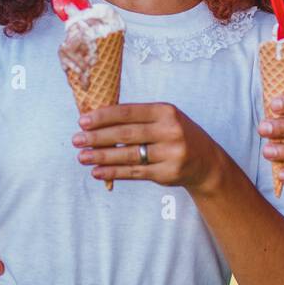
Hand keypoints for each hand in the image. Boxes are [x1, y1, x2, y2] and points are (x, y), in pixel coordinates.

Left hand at [72, 103, 225, 191]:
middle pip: (126, 134)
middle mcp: (170, 131)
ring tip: (82, 157)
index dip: (104, 116)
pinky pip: (135, 172)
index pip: (129, 112)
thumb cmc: (176, 134)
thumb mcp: (164, 118)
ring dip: (102, 157)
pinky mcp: (167, 173)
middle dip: (98, 137)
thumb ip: (137, 118)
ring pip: (128, 155)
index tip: (82, 120)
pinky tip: (98, 172)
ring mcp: (170, 153)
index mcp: (166, 111)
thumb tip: (97, 120)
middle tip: (77, 140)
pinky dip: (114, 173)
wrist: (206, 161)